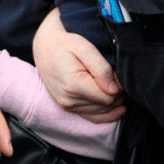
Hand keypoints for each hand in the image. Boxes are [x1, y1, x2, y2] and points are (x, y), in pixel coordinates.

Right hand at [31, 8, 124, 122]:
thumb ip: (102, 68)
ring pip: (101, 113)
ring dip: (111, 102)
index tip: (117, 74)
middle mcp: (69, 100)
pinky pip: (92, 118)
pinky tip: (117, 108)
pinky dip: (106, 115)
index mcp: (74, 85)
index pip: (108, 97)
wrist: (44, 48)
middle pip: (106, 106)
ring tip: (112, 86)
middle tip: (115, 78)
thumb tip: (115, 90)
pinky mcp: (68, 108)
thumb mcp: (85, 48)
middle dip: (116, 94)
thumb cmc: (65, 44)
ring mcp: (67, 106)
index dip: (118, 87)